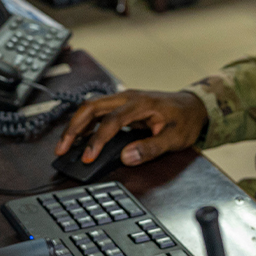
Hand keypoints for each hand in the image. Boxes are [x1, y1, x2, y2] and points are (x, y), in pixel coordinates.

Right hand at [54, 89, 208, 166]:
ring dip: (76, 125)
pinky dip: (85, 124)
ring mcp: (123, 99)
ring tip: (64, 146)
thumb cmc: (185, 120)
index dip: (97, 140)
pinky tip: (79, 139)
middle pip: (92, 107)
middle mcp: (128, 97)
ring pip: (91, 107)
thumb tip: (126, 157)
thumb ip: (151, 148)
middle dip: (74, 128)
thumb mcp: (174, 138)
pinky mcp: (122, 105)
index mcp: (141, 104)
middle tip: (62, 149)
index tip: (88, 158)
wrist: (193, 106)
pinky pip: (98, 112)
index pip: (111, 121)